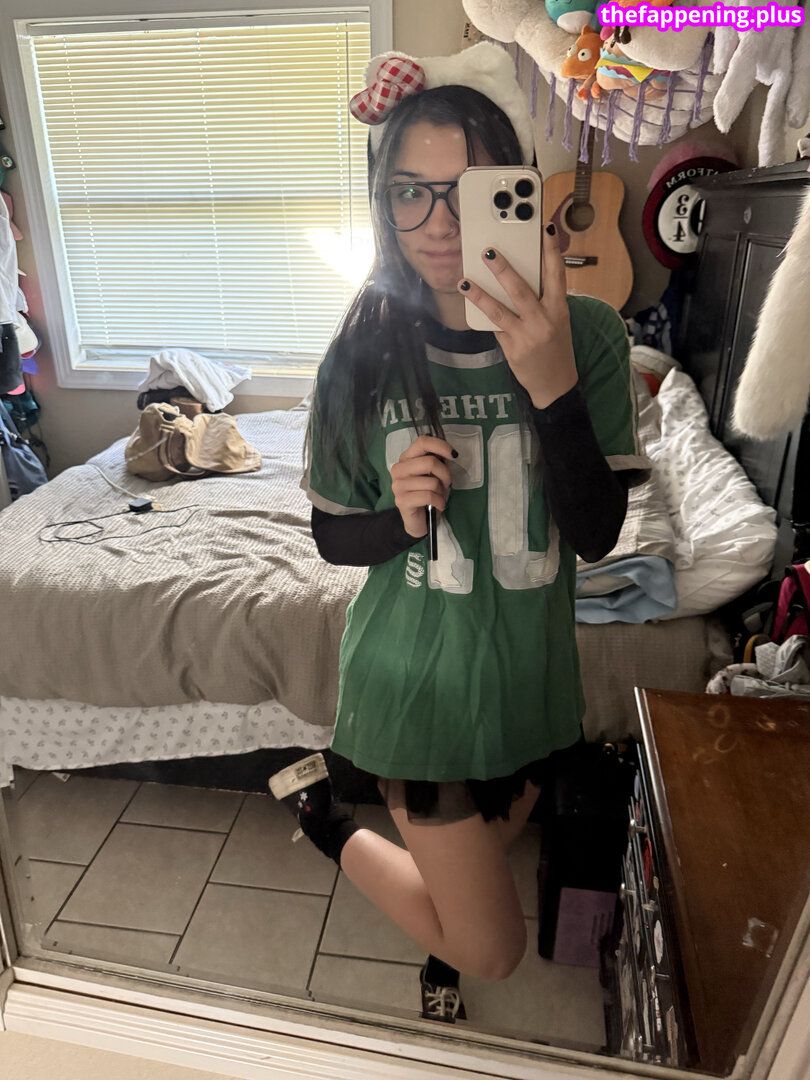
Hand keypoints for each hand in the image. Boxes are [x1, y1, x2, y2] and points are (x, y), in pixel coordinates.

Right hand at [390, 435, 454, 537]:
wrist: (419, 520)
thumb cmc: (428, 494)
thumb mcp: (435, 474)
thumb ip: (438, 461)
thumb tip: (450, 453)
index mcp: (406, 458)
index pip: (422, 442)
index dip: (441, 446)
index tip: (454, 455)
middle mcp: (398, 469)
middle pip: (430, 462)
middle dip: (445, 474)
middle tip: (446, 484)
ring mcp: (398, 485)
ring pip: (432, 481)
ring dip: (442, 491)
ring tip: (439, 496)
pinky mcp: (401, 501)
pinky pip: (429, 496)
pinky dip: (439, 502)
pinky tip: (438, 505)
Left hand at [458, 227, 577, 409]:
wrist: (556, 384)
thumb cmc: (555, 347)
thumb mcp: (557, 320)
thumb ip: (542, 300)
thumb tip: (515, 277)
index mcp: (559, 309)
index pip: (557, 274)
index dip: (551, 251)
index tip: (544, 229)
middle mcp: (544, 321)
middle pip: (521, 290)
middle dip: (504, 269)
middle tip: (488, 252)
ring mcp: (527, 336)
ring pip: (500, 311)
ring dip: (480, 294)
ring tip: (464, 281)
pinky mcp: (513, 349)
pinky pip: (494, 328)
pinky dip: (482, 315)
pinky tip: (469, 302)